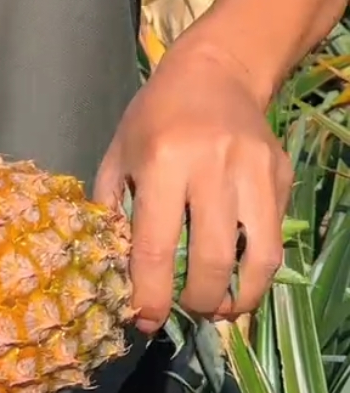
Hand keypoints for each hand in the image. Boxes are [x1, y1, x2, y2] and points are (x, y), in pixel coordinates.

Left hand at [93, 44, 293, 334]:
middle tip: (186, 309)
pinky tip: (239, 274)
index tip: (145, 320)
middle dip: (197, 302)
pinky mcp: (281, 174)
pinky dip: (259, 269)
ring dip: (238, 297)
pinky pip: (275, 237)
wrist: (214, 71)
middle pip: (211, 260)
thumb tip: (112, 267)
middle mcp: (212, 166)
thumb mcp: (120, 151)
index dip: (151, 294)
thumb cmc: (156, 114)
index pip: (157, 245)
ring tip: (219, 306)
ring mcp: (253, 170)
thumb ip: (111, 206)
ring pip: (258, 258)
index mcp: (163, 160)